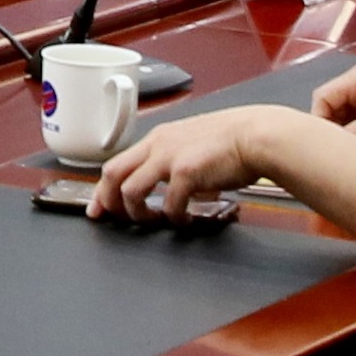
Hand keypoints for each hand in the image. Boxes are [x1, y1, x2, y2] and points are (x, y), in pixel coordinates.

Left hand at [90, 107, 276, 219]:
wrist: (258, 134)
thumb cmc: (234, 140)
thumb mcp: (194, 144)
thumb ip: (178, 163)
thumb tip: (178, 190)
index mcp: (159, 138)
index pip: (117, 163)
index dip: (102, 189)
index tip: (98, 207)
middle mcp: (158, 145)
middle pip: (112, 174)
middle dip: (108, 201)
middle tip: (115, 219)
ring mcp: (170, 157)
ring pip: (130, 190)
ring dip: (138, 213)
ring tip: (155, 220)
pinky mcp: (186, 172)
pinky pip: (169, 204)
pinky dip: (174, 218)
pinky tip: (186, 220)